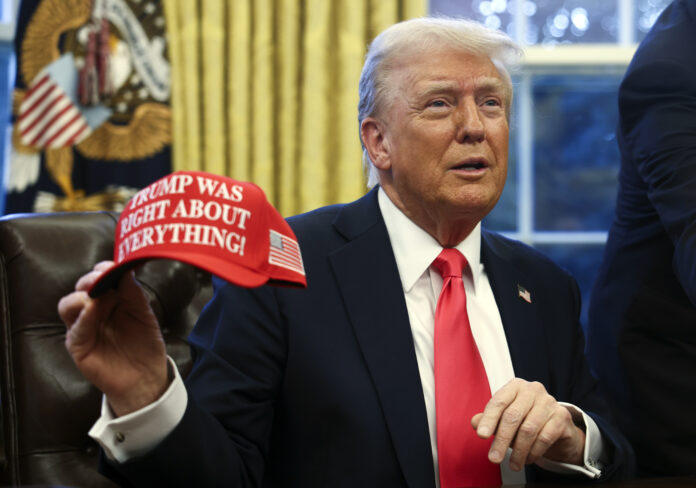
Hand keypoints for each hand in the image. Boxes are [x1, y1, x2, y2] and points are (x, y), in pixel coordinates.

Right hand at [58, 261, 168, 416]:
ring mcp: (83, 327)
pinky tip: (92, 309)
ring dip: (81, 295)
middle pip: (81, 287)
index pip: (99, 278)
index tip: (113, 265)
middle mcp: (93, 310)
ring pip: (68, 304)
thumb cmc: (145, 344)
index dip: (104, 269)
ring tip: (96, 294)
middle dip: (90, 278)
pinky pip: (74, 328)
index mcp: (110, 299)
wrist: (146, 376)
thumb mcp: (144, 314)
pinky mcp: (78, 345)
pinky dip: (82, 316)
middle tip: (102, 276)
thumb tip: (124, 270)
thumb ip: (133, 293)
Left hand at [471, 378, 585, 471]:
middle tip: (494, 458)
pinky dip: (534, 451)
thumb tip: (474, 422)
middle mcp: (532, 390)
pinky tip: (528, 459)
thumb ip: (489, 419)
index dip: (489, 419)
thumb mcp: (505, 418)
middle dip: (502, 440)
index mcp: (515, 386)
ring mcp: (549, 402)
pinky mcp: (562, 416)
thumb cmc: (525, 419)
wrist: (557, 426)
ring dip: (519, 451)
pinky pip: (544, 437)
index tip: (481, 435)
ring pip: (529, 429)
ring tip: (513, 464)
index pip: (499, 402)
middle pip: (513, 416)